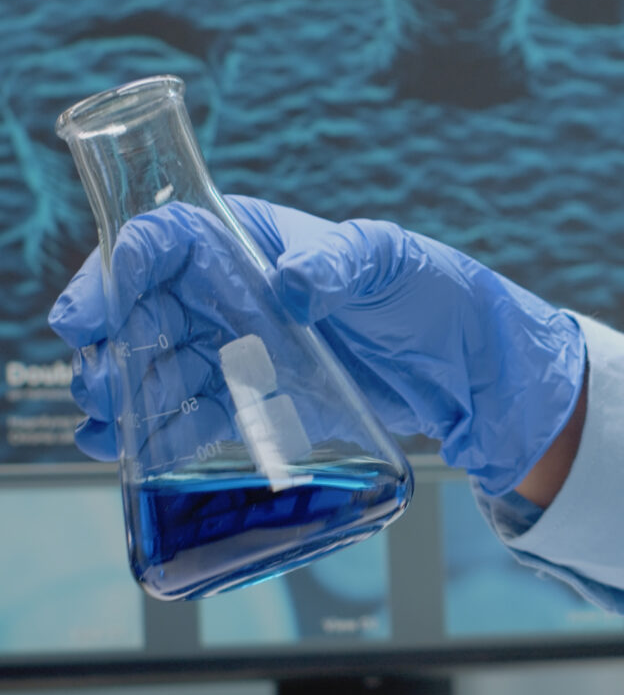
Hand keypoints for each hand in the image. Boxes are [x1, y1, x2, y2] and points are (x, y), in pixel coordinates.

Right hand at [49, 196, 585, 495]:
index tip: (91, 309)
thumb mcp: (388, 260)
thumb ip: (340, 262)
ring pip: (158, 364)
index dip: (119, 269)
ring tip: (105, 427)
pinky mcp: (255, 396)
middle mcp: (236, 290)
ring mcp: (242, 345)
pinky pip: (191, 410)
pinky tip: (129, 453)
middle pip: (148, 308)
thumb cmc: (428, 291)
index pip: (168, 241)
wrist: (462, 367)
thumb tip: (292, 284)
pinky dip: (157, 431)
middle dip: (111, 341)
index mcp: (254, 241)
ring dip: (124, 392)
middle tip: (99, 381)